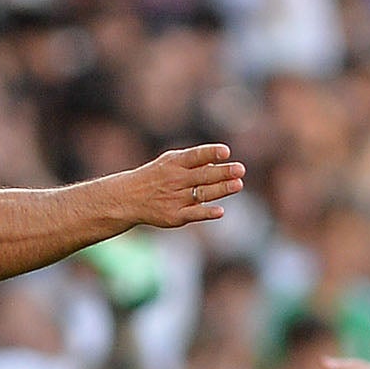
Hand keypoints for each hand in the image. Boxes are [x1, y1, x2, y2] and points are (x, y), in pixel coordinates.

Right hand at [111, 143, 245, 227]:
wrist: (129, 198)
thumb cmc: (156, 176)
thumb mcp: (170, 161)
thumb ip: (194, 160)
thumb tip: (220, 162)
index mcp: (174, 163)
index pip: (195, 156)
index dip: (210, 153)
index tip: (226, 152)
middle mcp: (175, 180)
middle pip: (203, 175)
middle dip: (223, 172)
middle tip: (240, 169)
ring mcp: (174, 198)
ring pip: (202, 193)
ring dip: (221, 189)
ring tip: (238, 184)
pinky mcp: (174, 216)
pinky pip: (193, 214)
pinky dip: (206, 213)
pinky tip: (220, 211)